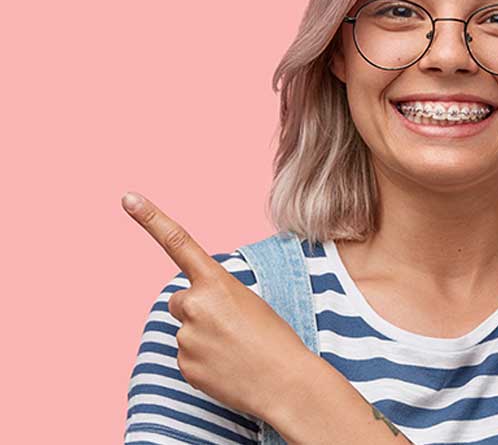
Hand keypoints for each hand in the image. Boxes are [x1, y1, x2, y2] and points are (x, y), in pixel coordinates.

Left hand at [122, 191, 317, 420]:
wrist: (286, 382)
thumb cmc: (275, 338)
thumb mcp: (250, 302)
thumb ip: (215, 297)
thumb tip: (191, 315)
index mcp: (216, 281)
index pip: (178, 243)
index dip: (151, 218)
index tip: (129, 198)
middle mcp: (194, 304)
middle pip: (180, 301)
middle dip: (198, 311)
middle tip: (232, 328)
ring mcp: (186, 337)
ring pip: (185, 331)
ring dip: (204, 338)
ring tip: (235, 350)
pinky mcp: (184, 366)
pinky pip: (187, 357)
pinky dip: (204, 362)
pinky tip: (227, 367)